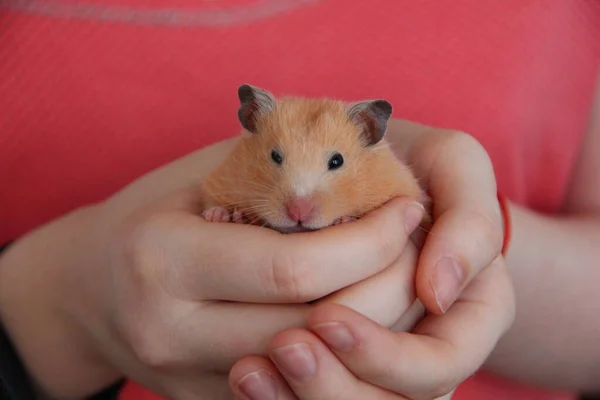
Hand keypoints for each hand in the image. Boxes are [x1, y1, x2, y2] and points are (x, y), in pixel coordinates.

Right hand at [0, 139, 425, 398]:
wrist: (90, 288)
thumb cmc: (153, 213)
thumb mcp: (203, 176)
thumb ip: (278, 178)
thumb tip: (371, 179)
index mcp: (164, 257)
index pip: (295, 268)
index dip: (368, 241)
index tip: (406, 209)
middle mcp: (170, 329)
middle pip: (313, 328)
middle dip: (387, 288)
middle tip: (419, 247)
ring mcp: (185, 380)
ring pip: (313, 369)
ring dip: (376, 326)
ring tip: (404, 279)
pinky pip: (294, 389)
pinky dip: (343, 355)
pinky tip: (367, 316)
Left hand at [228, 120, 515, 399]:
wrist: (365, 170)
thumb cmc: (409, 163)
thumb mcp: (453, 167)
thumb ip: (468, 223)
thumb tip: (438, 292)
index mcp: (472, 314)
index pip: (438, 366)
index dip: (385, 355)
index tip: (326, 319)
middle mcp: (428, 346)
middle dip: (331, 380)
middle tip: (282, 347)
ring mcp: (381, 359)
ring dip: (298, 396)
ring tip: (249, 371)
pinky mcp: (340, 360)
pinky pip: (304, 398)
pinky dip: (276, 397)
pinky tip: (246, 376)